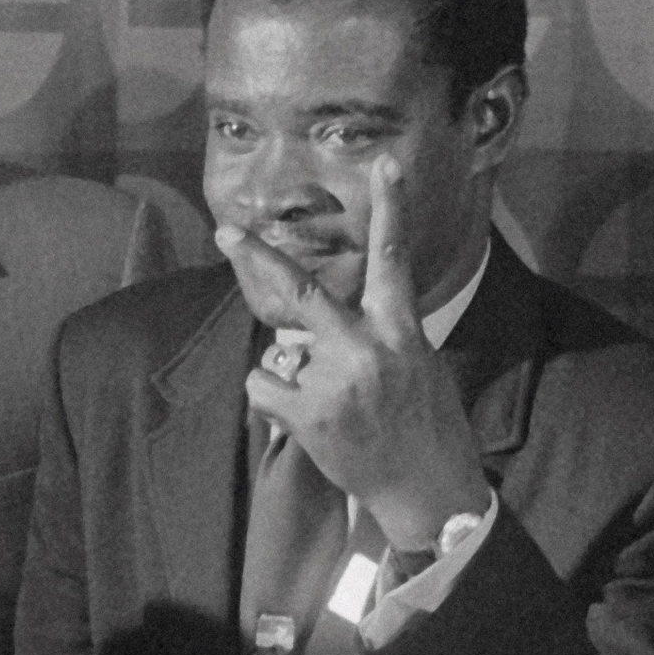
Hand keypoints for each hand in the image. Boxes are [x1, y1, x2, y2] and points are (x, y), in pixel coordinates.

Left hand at [220, 162, 488, 552]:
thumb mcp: (419, 366)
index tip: (384, 164)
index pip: (394, 258)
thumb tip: (321, 328)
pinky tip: (306, 422)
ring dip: (291, 375)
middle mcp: (366, 349)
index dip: (390, 207)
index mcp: (401, 331)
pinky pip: (265, 388)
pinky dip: (274, 402)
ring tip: (332, 408)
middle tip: (224, 230)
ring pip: (280, 353)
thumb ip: (377, 335)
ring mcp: (334, 381)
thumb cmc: (428, 426)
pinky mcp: (309, 415)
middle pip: (303, 289)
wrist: (428, 490)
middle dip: (259, 257)